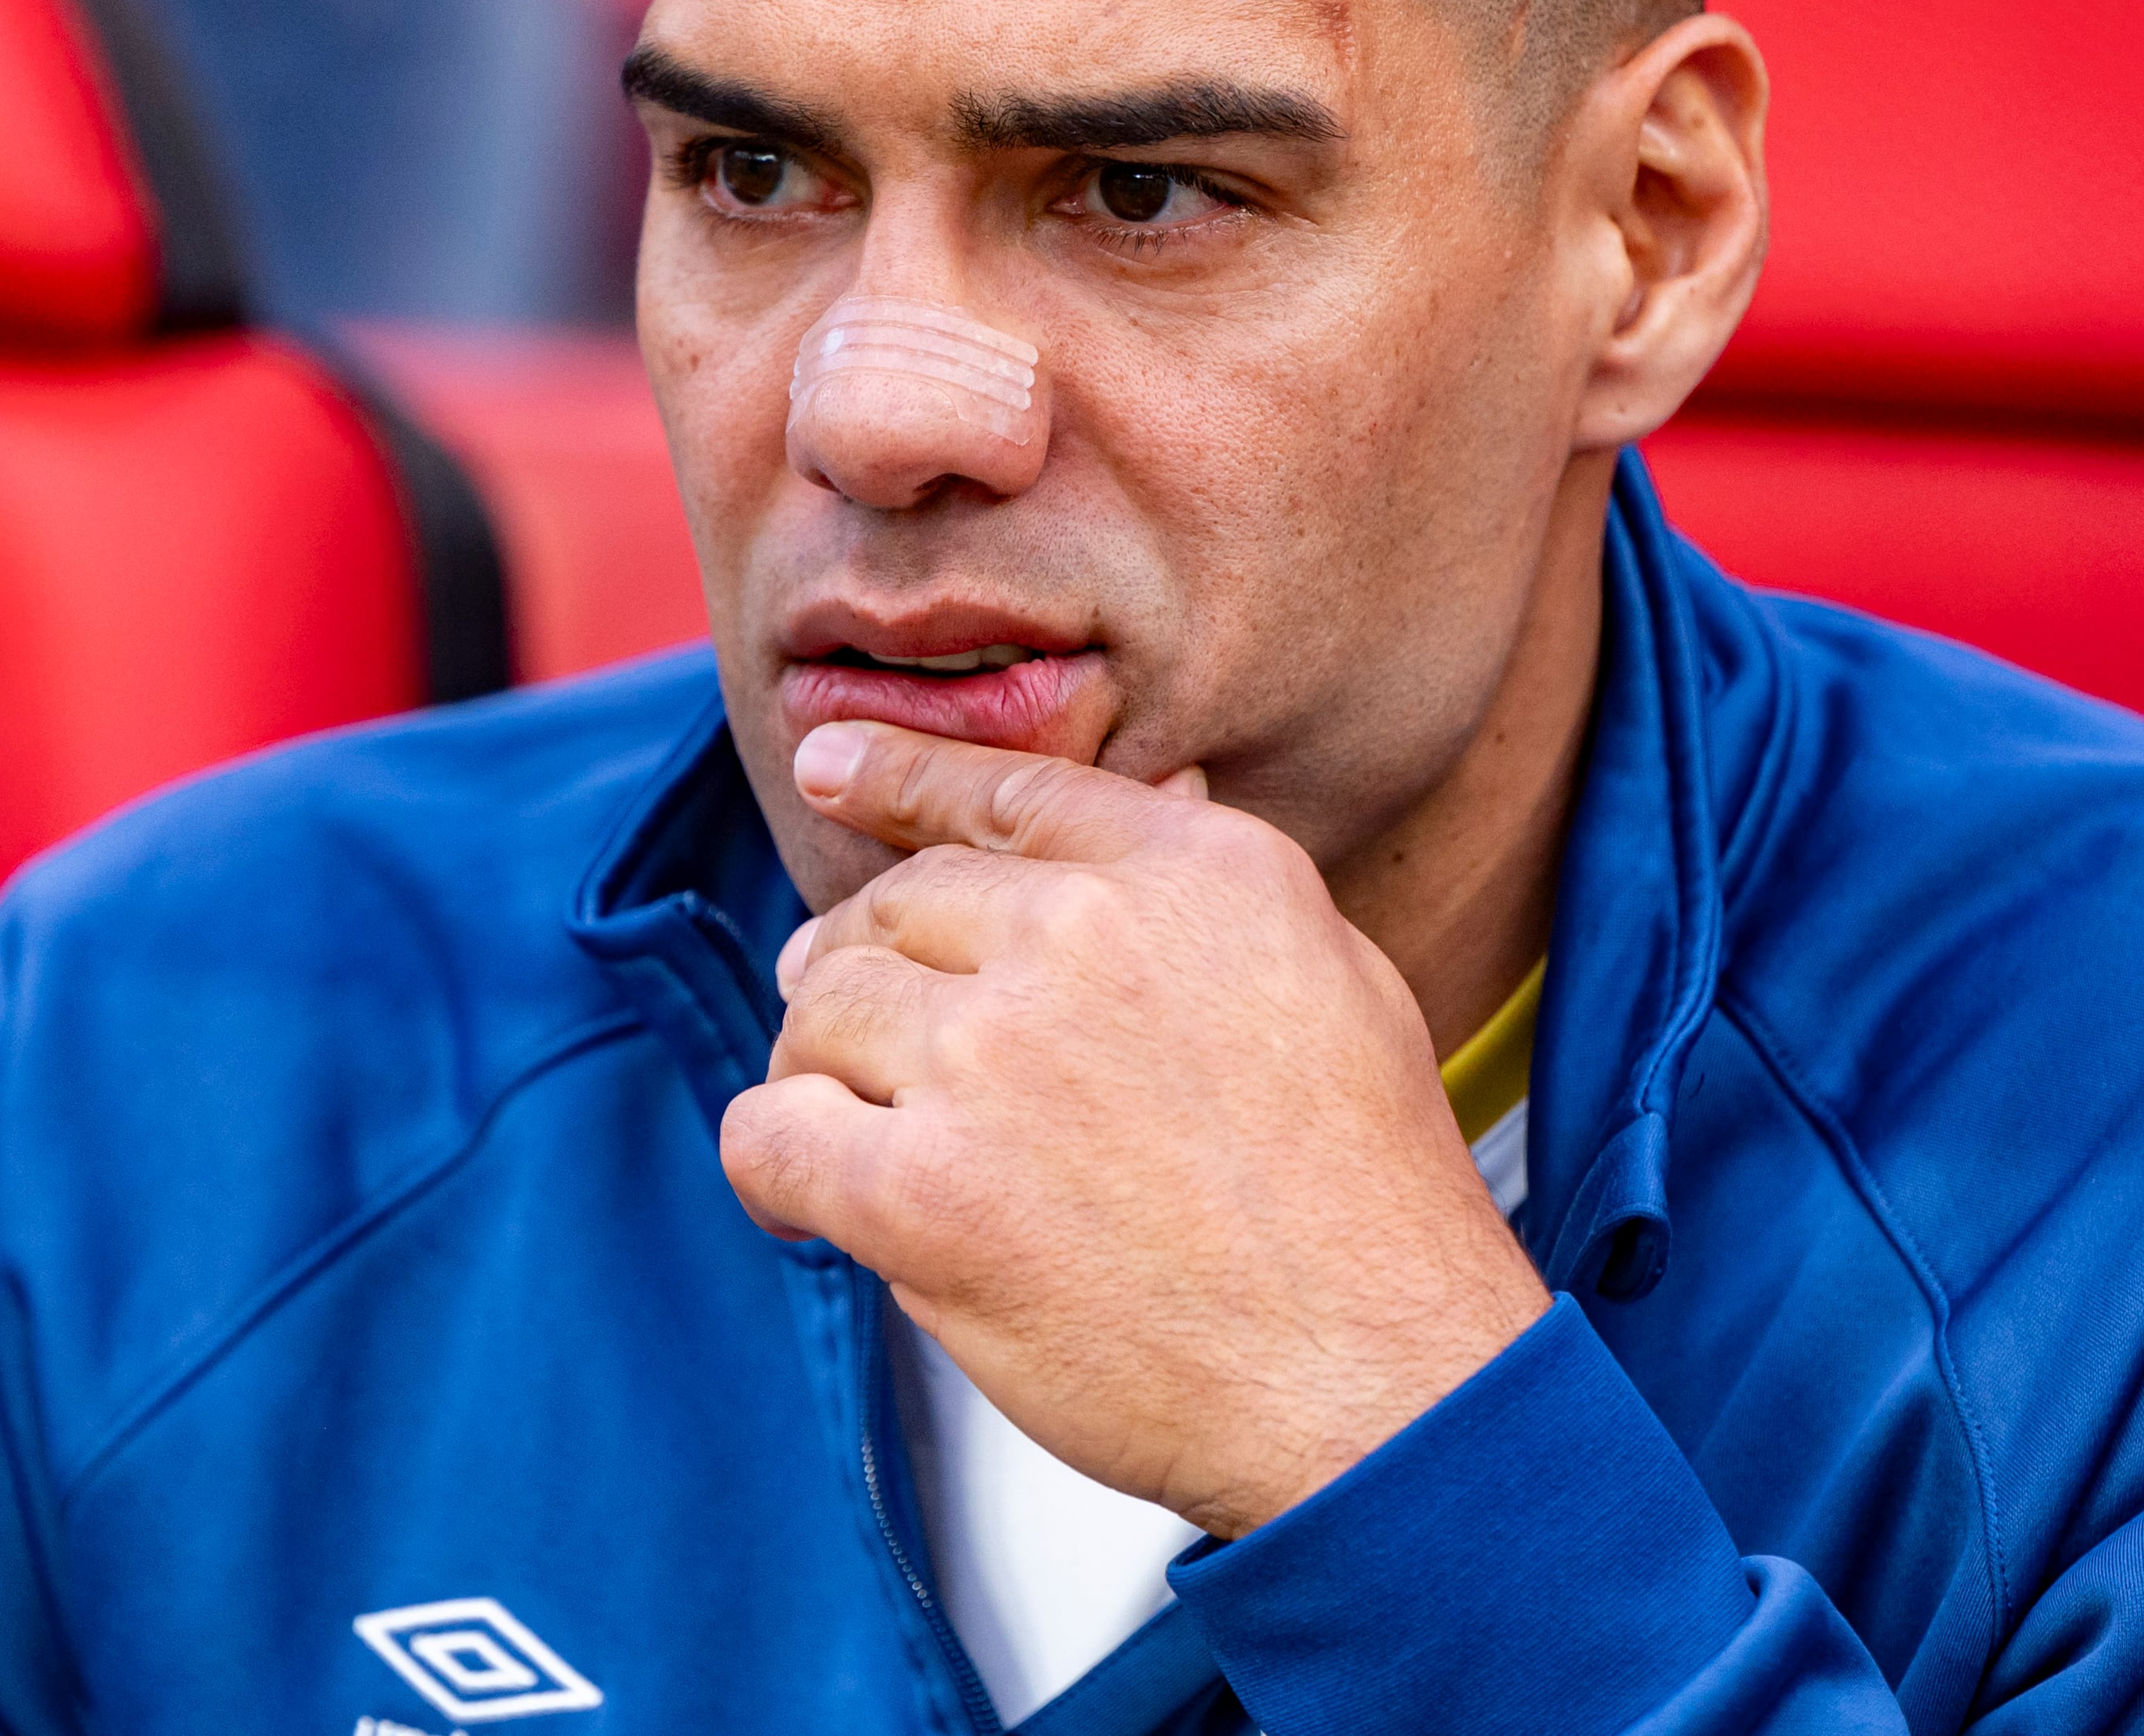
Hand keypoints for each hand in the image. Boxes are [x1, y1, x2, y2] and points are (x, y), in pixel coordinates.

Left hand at [718, 720, 1549, 1537]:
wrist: (1374, 1374)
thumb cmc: (1366, 1200)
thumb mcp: (1332, 975)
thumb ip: (1214, 890)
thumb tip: (1159, 787)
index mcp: (1192, 871)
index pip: (1002, 791)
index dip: (894, 775)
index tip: (828, 769)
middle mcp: (1082, 935)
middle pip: (892, 906)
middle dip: (861, 965)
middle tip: (858, 1036)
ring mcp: (992, 1058)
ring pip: (819, 1012)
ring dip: (820, 1069)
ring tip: (855, 1134)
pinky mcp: (924, 1193)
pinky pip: (772, 1136)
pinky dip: (769, 1168)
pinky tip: (803, 1206)